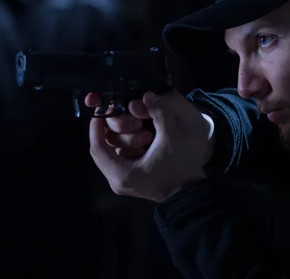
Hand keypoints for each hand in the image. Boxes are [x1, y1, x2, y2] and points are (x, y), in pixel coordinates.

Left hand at [86, 90, 214, 202]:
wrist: (193, 192)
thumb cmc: (182, 167)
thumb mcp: (173, 136)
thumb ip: (159, 112)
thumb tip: (147, 96)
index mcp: (122, 173)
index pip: (97, 147)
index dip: (96, 126)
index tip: (100, 111)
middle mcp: (117, 181)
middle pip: (101, 151)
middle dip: (109, 131)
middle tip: (119, 116)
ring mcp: (123, 183)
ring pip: (109, 155)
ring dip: (118, 139)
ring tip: (133, 127)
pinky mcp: (130, 182)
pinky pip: (118, 160)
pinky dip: (123, 146)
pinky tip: (137, 137)